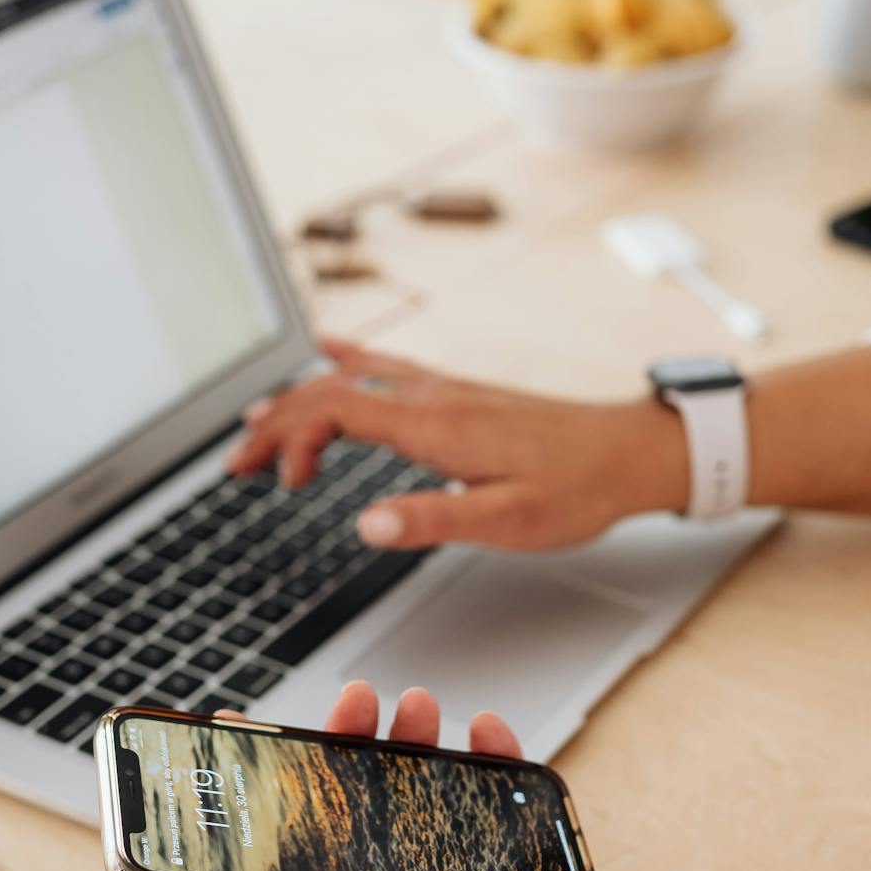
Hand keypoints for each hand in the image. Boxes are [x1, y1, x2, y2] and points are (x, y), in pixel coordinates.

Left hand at [205, 683, 688, 870]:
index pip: (300, 846)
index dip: (271, 793)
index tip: (244, 732)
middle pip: (363, 804)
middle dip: (356, 745)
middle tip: (361, 699)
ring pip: (427, 793)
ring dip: (417, 742)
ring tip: (421, 705)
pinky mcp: (522, 865)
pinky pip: (498, 798)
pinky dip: (493, 758)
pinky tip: (490, 732)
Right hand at [227, 339, 688, 550]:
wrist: (630, 453)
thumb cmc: (577, 489)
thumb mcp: (507, 522)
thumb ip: (433, 521)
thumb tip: (366, 524)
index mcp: (435, 424)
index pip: (336, 409)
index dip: (292, 437)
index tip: (276, 480)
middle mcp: (434, 395)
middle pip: (332, 389)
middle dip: (278, 422)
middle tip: (240, 461)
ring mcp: (445, 389)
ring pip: (354, 375)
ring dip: (301, 396)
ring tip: (259, 420)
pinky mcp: (458, 393)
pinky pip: (386, 364)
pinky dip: (345, 359)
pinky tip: (328, 346)